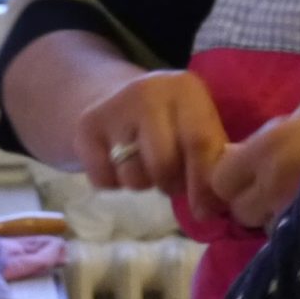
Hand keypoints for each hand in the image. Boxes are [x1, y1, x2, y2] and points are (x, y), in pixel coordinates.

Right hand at [72, 69, 230, 221]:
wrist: (116, 99)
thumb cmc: (171, 124)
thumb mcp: (198, 129)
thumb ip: (213, 162)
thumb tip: (211, 207)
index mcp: (186, 88)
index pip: (200, 142)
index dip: (203, 183)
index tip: (204, 211)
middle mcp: (149, 91)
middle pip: (164, 164)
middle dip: (170, 184)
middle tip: (170, 180)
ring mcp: (114, 107)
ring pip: (132, 176)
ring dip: (142, 184)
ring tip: (145, 167)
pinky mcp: (86, 127)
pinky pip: (103, 180)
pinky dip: (112, 183)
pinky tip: (118, 163)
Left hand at [205, 90, 299, 230]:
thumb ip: (273, 135)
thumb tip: (245, 153)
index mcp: (270, 148)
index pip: (221, 179)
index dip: (231, 178)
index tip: (246, 173)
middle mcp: (276, 184)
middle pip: (242, 210)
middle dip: (254, 202)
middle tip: (277, 189)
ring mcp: (298, 213)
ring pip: (268, 228)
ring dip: (278, 219)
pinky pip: (296, 239)